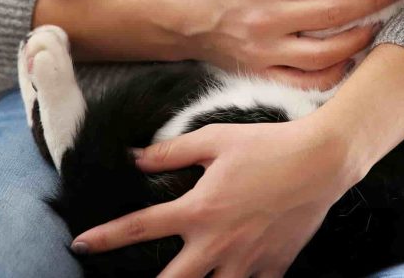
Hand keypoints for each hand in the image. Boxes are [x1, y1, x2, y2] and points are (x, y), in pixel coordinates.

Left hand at [70, 118, 363, 277]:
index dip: (105, 237)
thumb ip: (170, 152)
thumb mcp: (214, 139)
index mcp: (199, 210)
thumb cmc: (268, 145)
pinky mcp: (274, 266)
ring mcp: (247, 260)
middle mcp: (218, 242)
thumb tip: (136, 157)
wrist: (322, 160)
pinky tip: (233, 277)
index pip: (140, 227)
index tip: (81, 244)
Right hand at [171, 0, 400, 89]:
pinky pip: (307, 81)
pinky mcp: (263, 73)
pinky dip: (333, 73)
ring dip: (361, 37)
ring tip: (379, 23)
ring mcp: (266, 50)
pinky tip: (351, 58)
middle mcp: (266, 18)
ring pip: (327, 52)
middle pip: (334, 11)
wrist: (180, 20)